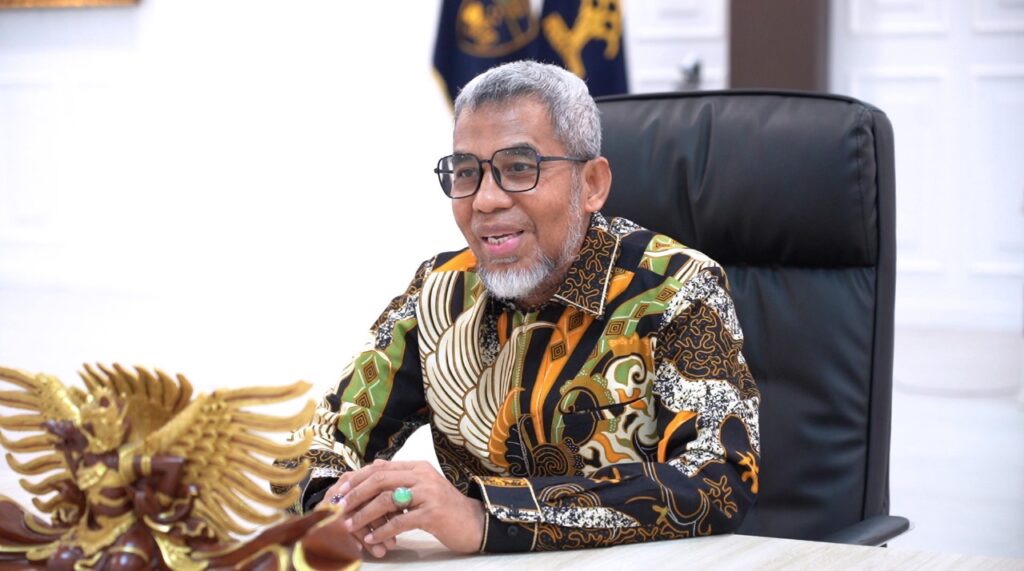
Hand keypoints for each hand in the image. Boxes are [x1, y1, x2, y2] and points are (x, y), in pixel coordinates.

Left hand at [323, 459, 484, 556]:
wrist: (474, 522)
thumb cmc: (444, 508)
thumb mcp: (422, 488)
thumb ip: (399, 479)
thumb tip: (372, 468)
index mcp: (417, 467)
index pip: (379, 467)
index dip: (356, 478)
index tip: (339, 491)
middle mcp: (422, 476)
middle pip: (380, 479)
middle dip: (355, 494)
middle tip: (339, 508)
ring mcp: (428, 493)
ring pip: (387, 499)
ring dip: (364, 514)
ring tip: (350, 526)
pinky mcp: (432, 513)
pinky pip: (400, 521)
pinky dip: (383, 531)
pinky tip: (372, 539)